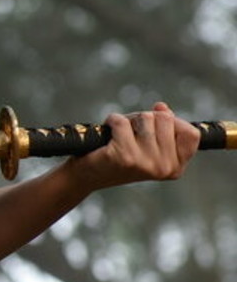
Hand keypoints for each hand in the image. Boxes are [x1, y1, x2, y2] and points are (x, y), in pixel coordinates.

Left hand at [79, 101, 199, 189]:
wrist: (88, 175)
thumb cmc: (120, 153)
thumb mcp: (147, 138)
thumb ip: (162, 124)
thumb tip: (162, 107)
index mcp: (175, 167)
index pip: (191, 134)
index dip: (174, 123)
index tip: (157, 127)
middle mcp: (164, 168)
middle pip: (166, 119)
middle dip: (146, 118)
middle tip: (132, 133)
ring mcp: (145, 164)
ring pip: (145, 118)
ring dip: (129, 120)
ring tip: (119, 136)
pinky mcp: (124, 156)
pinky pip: (122, 122)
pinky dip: (112, 121)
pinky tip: (108, 135)